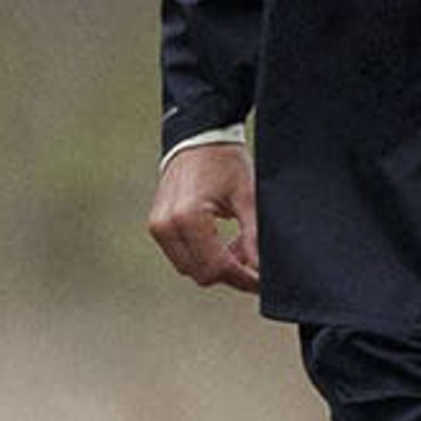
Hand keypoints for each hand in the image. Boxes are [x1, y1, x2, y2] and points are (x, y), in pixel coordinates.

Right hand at [147, 141, 259, 290]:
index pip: (217, 267)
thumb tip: (262, 270)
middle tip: (256, 265)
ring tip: (242, 250)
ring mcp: (158, 227)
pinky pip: (182, 256)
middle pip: (202, 274)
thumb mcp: (247, 197)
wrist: (198, 138)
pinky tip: (226, 244)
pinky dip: (204, 257)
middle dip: (231, 274)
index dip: (243, 279)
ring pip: (191, 268)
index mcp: (188, 217)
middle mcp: (167, 225)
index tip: (263, 282)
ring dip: (217, 267)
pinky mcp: (158, 227)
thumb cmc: (224, 162)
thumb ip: (254, 237)